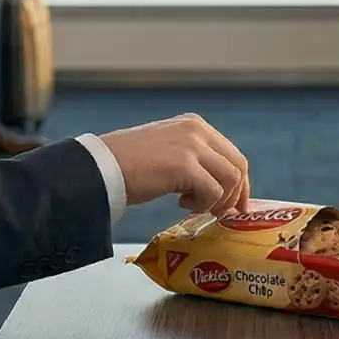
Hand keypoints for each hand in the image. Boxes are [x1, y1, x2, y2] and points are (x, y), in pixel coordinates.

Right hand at [100, 113, 251, 214]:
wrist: (101, 167)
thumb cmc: (127, 164)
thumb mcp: (167, 150)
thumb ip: (192, 158)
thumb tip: (216, 185)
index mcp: (194, 125)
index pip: (231, 153)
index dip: (238, 182)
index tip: (234, 204)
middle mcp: (197, 130)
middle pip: (238, 165)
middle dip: (235, 194)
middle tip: (223, 214)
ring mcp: (192, 146)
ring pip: (230, 179)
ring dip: (217, 201)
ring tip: (193, 207)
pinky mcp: (185, 165)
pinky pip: (213, 191)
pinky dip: (203, 205)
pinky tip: (181, 205)